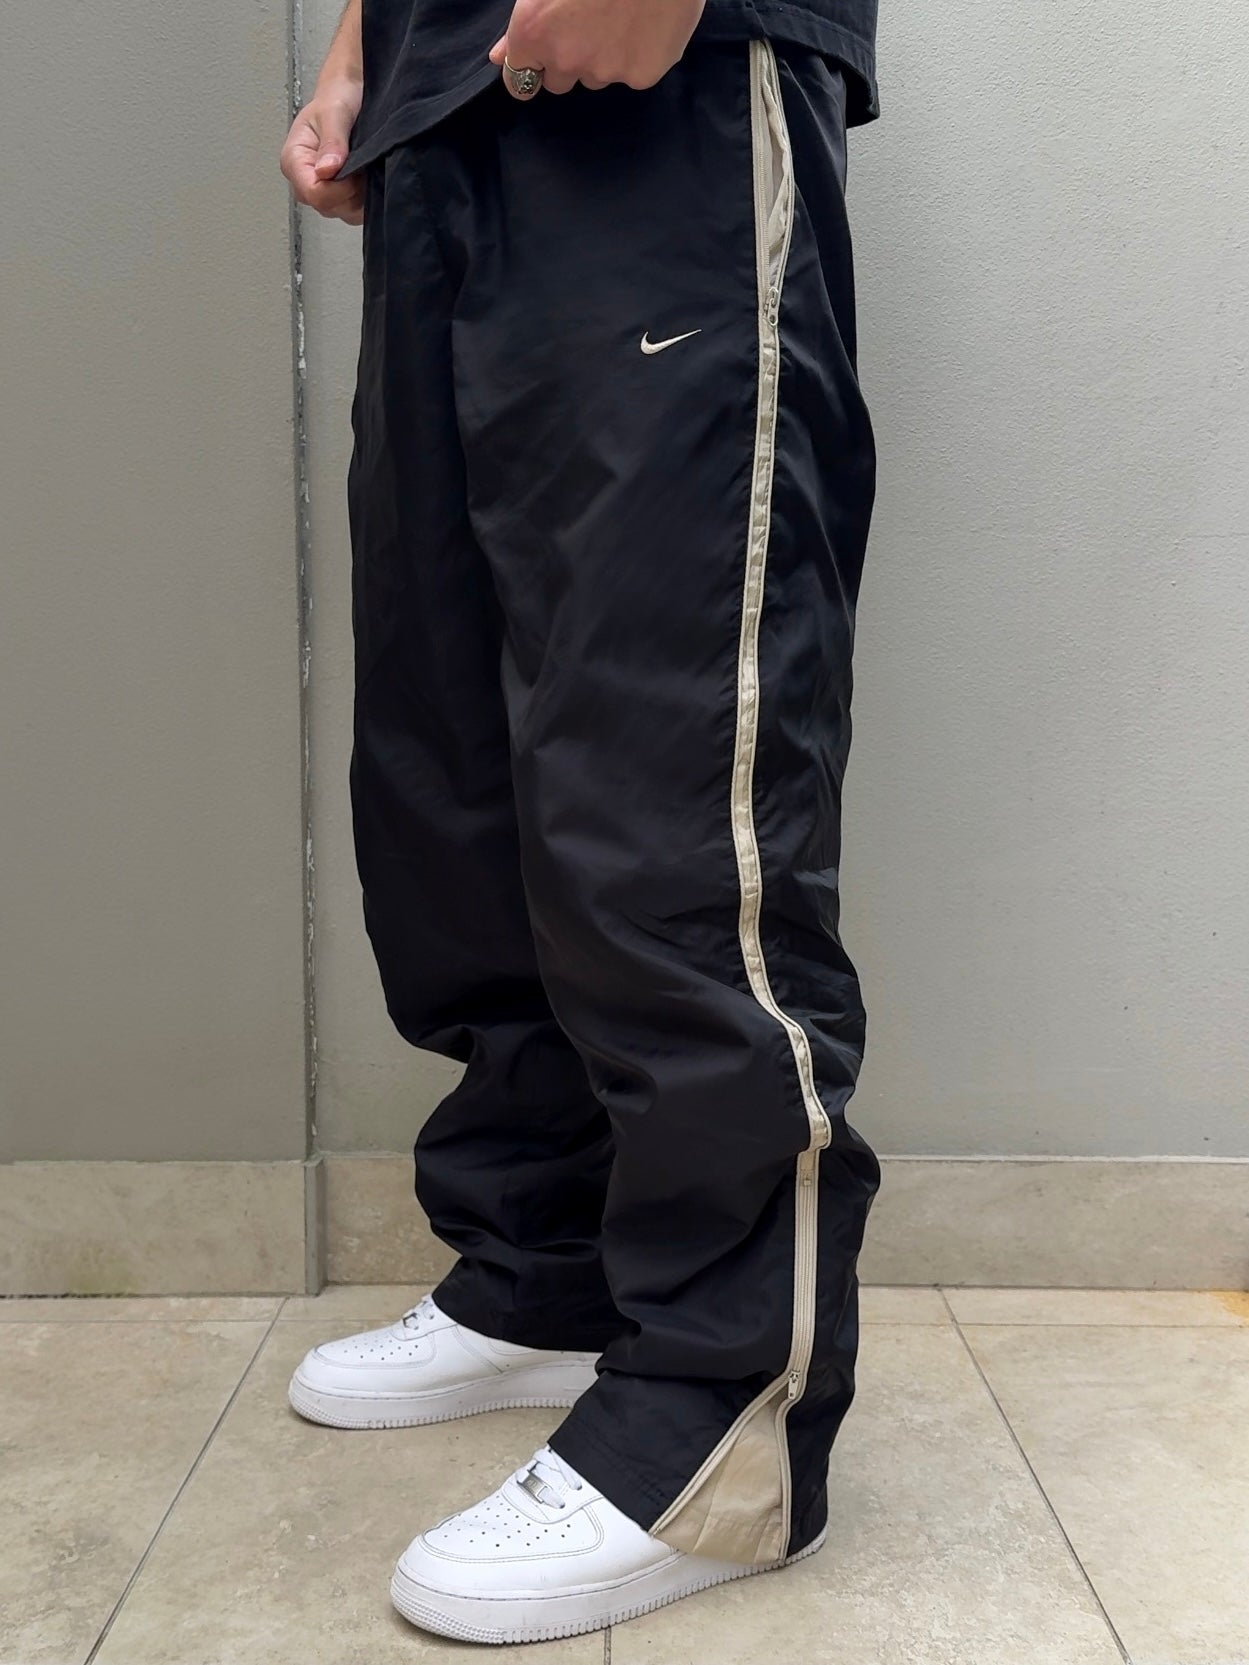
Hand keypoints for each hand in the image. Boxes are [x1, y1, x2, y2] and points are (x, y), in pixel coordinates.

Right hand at [280, 78, 364, 223]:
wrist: (350, 92)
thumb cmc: (338, 96)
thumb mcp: (335, 111)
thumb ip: (332, 141)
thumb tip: (326, 170)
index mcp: (293, 160)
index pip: (313, 193)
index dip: (339, 189)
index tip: (356, 170)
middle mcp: (303, 180)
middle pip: (328, 206)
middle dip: (351, 192)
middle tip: (363, 164)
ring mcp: (322, 190)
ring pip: (343, 212)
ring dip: (361, 196)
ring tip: (366, 167)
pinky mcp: (338, 195)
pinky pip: (354, 211)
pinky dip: (366, 199)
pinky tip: (369, 176)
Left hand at [489, 0, 705, 95]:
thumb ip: (523, 25)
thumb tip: (500, 56)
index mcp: (533, 33)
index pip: (518, 82)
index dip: (531, 69)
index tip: (540, 62)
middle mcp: (565, 60)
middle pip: (560, 82)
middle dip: (568, 60)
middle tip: (588, 23)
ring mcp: (605, 72)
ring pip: (598, 76)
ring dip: (603, 56)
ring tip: (620, 17)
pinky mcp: (641, 76)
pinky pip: (634, 74)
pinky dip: (638, 56)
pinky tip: (646, 23)